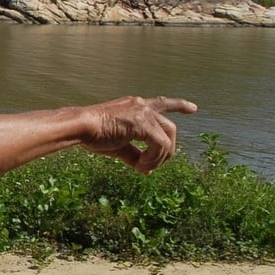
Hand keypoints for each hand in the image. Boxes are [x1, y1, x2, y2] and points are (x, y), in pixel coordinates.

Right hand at [80, 96, 197, 173]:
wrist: (80, 127)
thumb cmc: (93, 135)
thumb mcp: (118, 146)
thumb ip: (134, 155)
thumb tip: (148, 170)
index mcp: (135, 107)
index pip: (162, 103)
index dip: (178, 105)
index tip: (193, 108)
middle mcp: (142, 105)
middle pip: (171, 128)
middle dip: (168, 149)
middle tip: (153, 166)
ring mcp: (143, 112)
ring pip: (168, 138)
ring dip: (159, 157)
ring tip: (143, 168)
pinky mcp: (143, 122)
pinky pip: (160, 145)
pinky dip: (154, 159)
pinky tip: (141, 166)